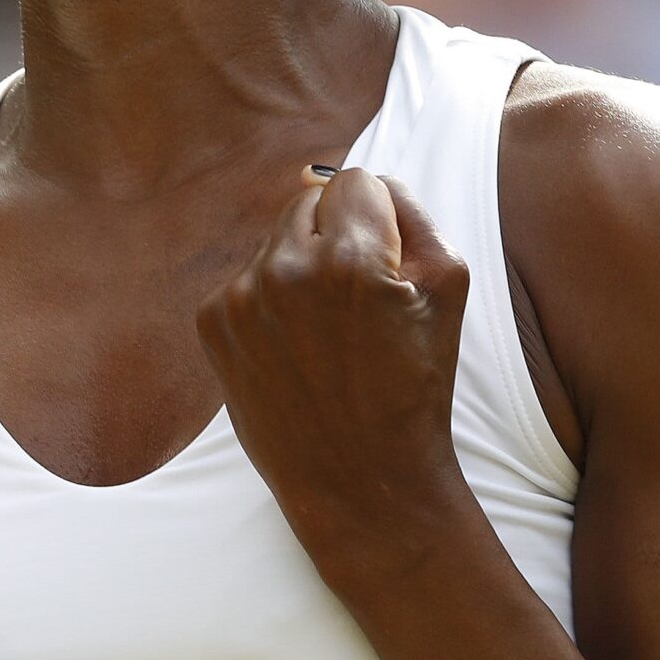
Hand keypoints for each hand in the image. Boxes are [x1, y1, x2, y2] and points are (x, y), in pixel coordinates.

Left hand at [197, 167, 471, 562]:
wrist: (362, 480)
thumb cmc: (416, 384)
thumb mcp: (448, 289)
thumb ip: (411, 211)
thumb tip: (367, 178)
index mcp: (349, 257)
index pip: (355, 179)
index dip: (378, 217)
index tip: (386, 260)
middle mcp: (285, 269)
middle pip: (307, 200)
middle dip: (335, 235)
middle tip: (358, 300)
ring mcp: (240, 296)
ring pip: (274, 240)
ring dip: (300, 266)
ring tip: (328, 332)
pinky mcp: (211, 322)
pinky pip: (245, 278)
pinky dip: (268, 301)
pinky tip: (296, 349)